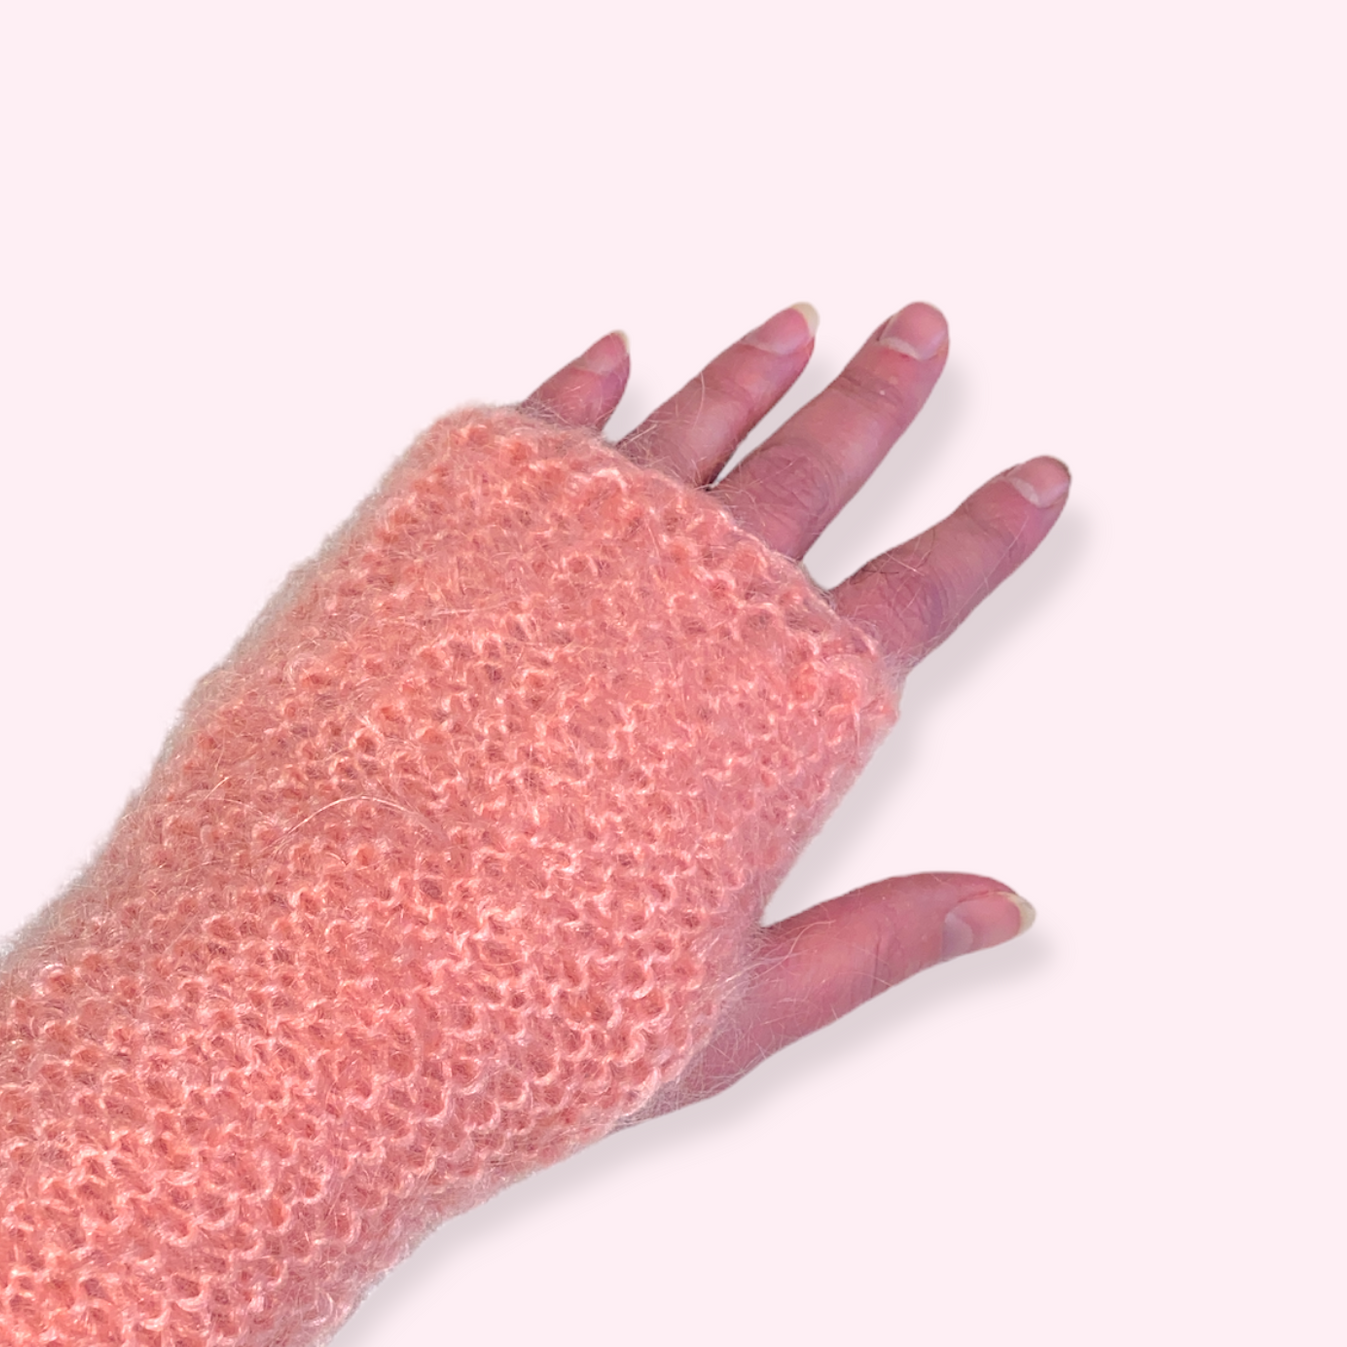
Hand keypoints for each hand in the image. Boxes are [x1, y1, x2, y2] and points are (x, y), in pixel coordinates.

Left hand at [523, 303, 1067, 1109]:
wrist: (308, 978)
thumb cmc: (520, 1020)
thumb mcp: (731, 1013)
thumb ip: (878, 941)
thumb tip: (1007, 908)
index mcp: (785, 712)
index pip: (923, 597)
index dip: (988, 536)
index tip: (1038, 475)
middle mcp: (694, 600)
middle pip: (815, 468)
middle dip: (879, 399)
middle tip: (922, 332)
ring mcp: (571, 543)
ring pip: (687, 424)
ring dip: (750, 372)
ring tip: (800, 326)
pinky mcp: (446, 515)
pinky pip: (539, 424)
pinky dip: (585, 383)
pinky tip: (615, 353)